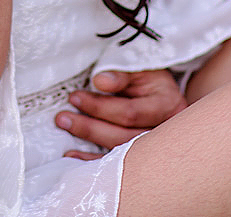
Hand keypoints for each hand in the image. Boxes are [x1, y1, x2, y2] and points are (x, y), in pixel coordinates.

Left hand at [54, 69, 186, 159]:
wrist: (161, 90)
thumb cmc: (147, 76)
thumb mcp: (138, 66)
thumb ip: (120, 73)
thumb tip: (99, 82)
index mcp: (166, 105)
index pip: (129, 112)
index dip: (100, 107)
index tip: (75, 97)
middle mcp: (165, 132)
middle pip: (124, 136)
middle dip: (90, 128)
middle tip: (63, 118)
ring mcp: (156, 148)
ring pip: (121, 154)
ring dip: (89, 144)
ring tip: (66, 131)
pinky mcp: (143, 157)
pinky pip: (118, 164)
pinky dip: (93, 161)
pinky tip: (73, 157)